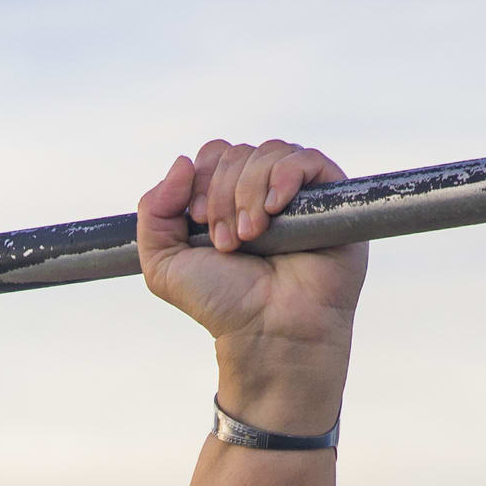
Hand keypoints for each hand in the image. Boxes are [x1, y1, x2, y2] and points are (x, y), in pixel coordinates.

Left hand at [136, 139, 361, 438]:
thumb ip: (154, 212)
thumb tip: (182, 162)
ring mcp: (297, 194)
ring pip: (267, 153)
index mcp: (226, 200)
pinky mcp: (330, 199)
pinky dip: (284, 177)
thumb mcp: (164, 264)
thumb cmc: (223, 304)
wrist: (268, 332)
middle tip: (227, 242)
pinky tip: (275, 210)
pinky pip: (306, 160)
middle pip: (236, 153)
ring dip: (248, 193)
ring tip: (251, 237)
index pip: (211, 156)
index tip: (199, 223)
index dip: (200, 181)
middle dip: (221, 194)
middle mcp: (261, 192)